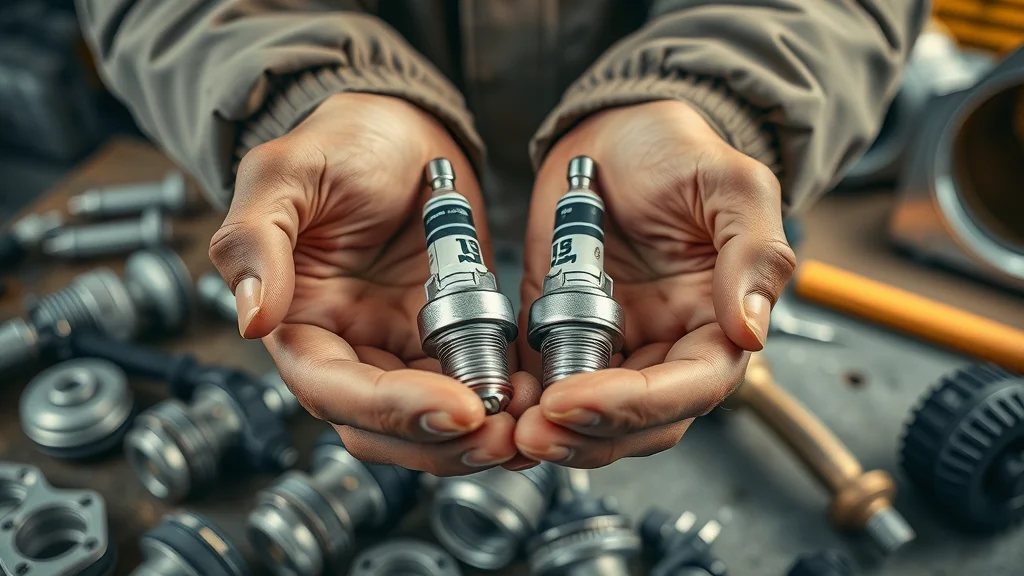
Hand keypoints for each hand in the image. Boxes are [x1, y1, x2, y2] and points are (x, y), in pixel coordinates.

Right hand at [209, 93, 537, 475]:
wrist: (401, 127)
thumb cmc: (339, 143)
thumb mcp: (286, 173)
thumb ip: (254, 240)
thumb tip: (251, 320)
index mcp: (300, 322)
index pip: (334, 390)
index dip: (393, 410)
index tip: (456, 410)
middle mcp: (347, 348)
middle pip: (384, 428)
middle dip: (442, 442)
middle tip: (504, 433)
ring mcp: (399, 348)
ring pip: (430, 424)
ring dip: (477, 436)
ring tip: (529, 417)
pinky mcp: (446, 338)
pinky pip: (470, 388)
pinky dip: (499, 401)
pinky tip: (533, 393)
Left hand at [514, 100, 795, 467]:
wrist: (616, 130)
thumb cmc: (680, 153)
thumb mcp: (733, 185)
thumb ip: (754, 255)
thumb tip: (750, 331)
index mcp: (716, 323)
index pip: (689, 388)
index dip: (635, 405)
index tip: (577, 398)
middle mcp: (666, 346)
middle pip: (638, 422)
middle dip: (586, 434)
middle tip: (533, 428)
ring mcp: (612, 346)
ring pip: (590, 419)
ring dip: (552, 433)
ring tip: (507, 422)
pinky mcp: (561, 334)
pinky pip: (543, 384)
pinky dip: (521, 400)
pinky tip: (496, 395)